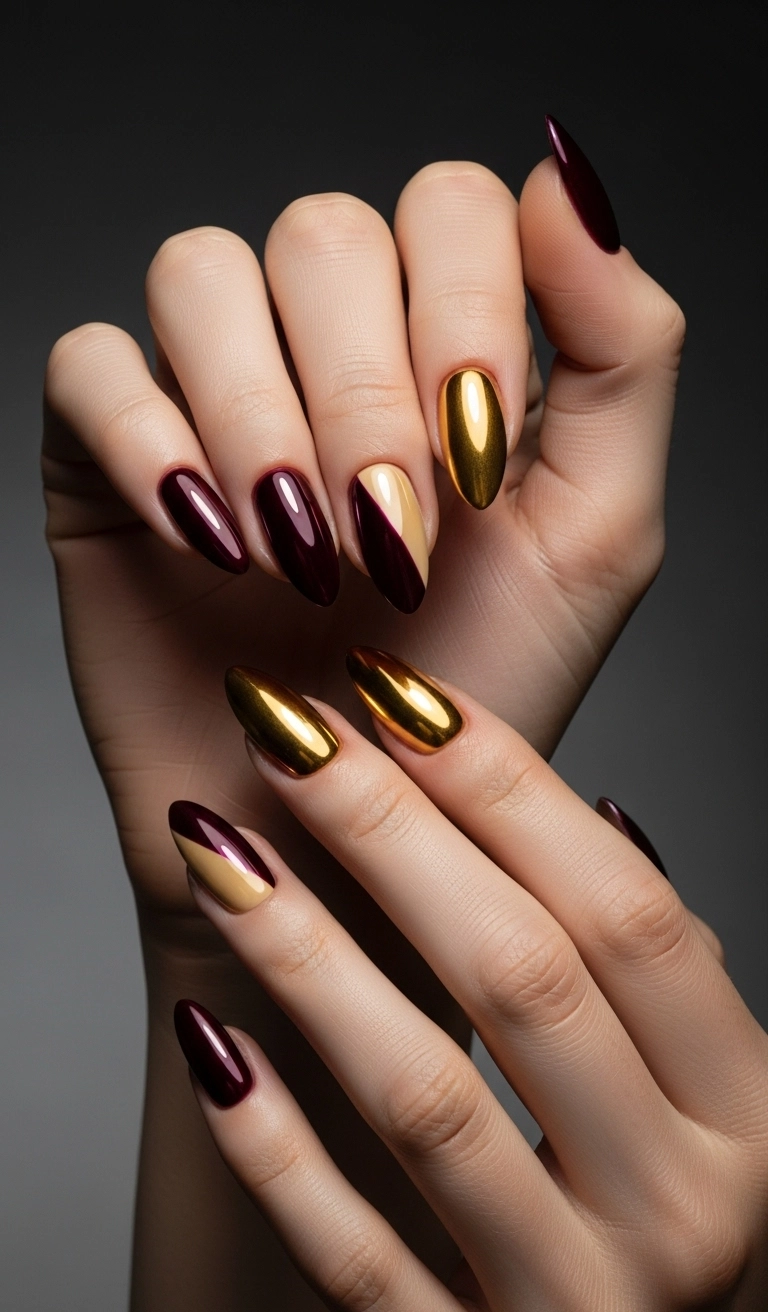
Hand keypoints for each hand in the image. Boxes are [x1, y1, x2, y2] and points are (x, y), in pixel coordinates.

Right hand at [42, 132, 683, 947]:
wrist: (342, 833)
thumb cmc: (470, 694)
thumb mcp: (597, 534)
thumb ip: (622, 352)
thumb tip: (564, 179)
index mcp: (445, 342)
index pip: (447, 205)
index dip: (464, 310)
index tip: (474, 464)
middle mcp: (327, 347)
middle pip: (323, 232)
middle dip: (364, 393)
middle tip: (388, 540)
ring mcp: (211, 393)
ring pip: (201, 272)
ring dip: (261, 417)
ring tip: (298, 555)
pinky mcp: (107, 456)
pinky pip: (90, 365)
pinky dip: (149, 443)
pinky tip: (206, 544)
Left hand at [173, 651, 767, 1311]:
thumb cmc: (690, 1262)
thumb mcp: (732, 1125)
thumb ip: (673, 988)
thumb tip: (599, 815)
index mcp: (753, 1122)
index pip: (628, 915)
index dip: (507, 788)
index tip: (399, 696)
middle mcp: (685, 1217)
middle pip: (524, 979)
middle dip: (390, 833)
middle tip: (290, 734)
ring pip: (425, 1101)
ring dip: (307, 958)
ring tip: (221, 853)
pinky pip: (356, 1262)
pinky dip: (273, 1148)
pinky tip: (209, 1041)